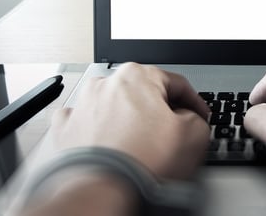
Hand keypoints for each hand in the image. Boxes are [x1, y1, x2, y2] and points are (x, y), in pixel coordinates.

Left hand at [50, 63, 209, 179]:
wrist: (99, 189)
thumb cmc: (140, 162)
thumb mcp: (194, 135)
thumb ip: (197, 118)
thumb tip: (190, 120)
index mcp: (138, 76)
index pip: (177, 84)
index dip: (195, 103)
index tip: (199, 118)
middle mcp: (106, 84)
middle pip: (144, 94)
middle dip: (159, 112)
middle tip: (172, 135)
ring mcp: (82, 105)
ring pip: (114, 106)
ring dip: (128, 120)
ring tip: (140, 146)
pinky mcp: (65, 128)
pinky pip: (86, 124)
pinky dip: (98, 133)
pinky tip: (109, 146)